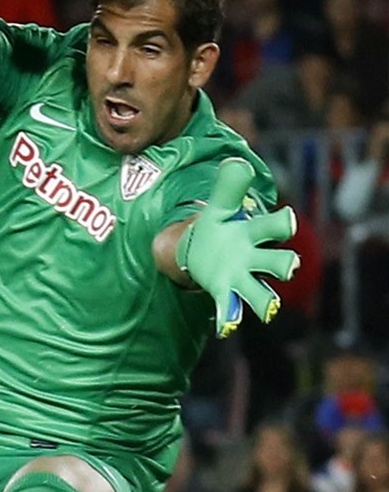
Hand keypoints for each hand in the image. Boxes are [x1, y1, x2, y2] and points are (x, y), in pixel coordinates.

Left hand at [176, 158, 299, 338]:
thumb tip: (236, 162)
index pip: (274, 227)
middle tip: (289, 267)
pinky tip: (225, 329)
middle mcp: (254, 257)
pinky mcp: (225, 292)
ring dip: (264, 301)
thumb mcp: (220, 206)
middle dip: (283, 265)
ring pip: (260, 291)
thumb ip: (228, 187)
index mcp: (255, 232)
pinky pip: (230, 308)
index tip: (286, 220)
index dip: (282, 223)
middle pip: (276, 263)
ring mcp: (242, 277)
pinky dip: (230, 318)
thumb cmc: (219, 226)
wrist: (202, 249)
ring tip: (269, 310)